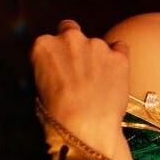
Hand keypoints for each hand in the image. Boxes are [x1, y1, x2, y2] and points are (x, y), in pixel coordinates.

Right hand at [31, 19, 131, 159]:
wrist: (86, 127)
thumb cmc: (58, 115)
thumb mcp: (39, 88)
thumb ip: (48, 68)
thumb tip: (58, 69)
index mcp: (43, 45)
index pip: (49, 41)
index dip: (55, 56)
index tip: (59, 69)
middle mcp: (69, 38)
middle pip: (71, 32)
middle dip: (74, 47)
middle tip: (78, 71)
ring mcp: (96, 45)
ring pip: (96, 43)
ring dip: (96, 56)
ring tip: (97, 84)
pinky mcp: (118, 56)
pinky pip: (120, 48)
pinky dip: (118, 57)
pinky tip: (114, 74)